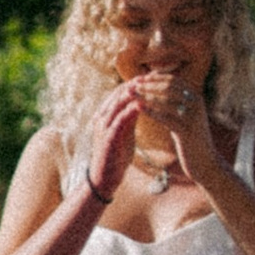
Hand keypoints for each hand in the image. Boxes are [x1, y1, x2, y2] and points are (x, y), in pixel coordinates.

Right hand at [83, 85, 143, 205]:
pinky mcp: (108, 138)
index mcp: (105, 115)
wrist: (105, 179)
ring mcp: (103, 127)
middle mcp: (102, 117)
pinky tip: (143, 106)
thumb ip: (131, 117)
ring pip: (118, 103)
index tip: (152, 76)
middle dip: (136, 83)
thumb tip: (143, 102)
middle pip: (119, 93)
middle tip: (153, 75)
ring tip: (149, 86)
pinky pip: (119, 120)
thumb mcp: (125, 132)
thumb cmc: (116, 156)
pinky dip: (130, 111)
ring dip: (134, 93)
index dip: (136, 82)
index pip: (120, 92)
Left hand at [134, 68, 219, 193]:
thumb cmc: (190, 139)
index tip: (138, 78)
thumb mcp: (184, 117)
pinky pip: (166, 118)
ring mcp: (193, 116)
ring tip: (132, 95)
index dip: (154, 78)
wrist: (205, 162)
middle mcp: (196, 103)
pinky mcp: (187, 131)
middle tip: (132, 86)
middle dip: (149, 85)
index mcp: (196, 96)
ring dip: (146, 96)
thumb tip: (156, 89)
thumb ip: (174, 103)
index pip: (173, 80)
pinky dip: (151, 112)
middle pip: (169, 87)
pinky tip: (139, 109)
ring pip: (166, 101)